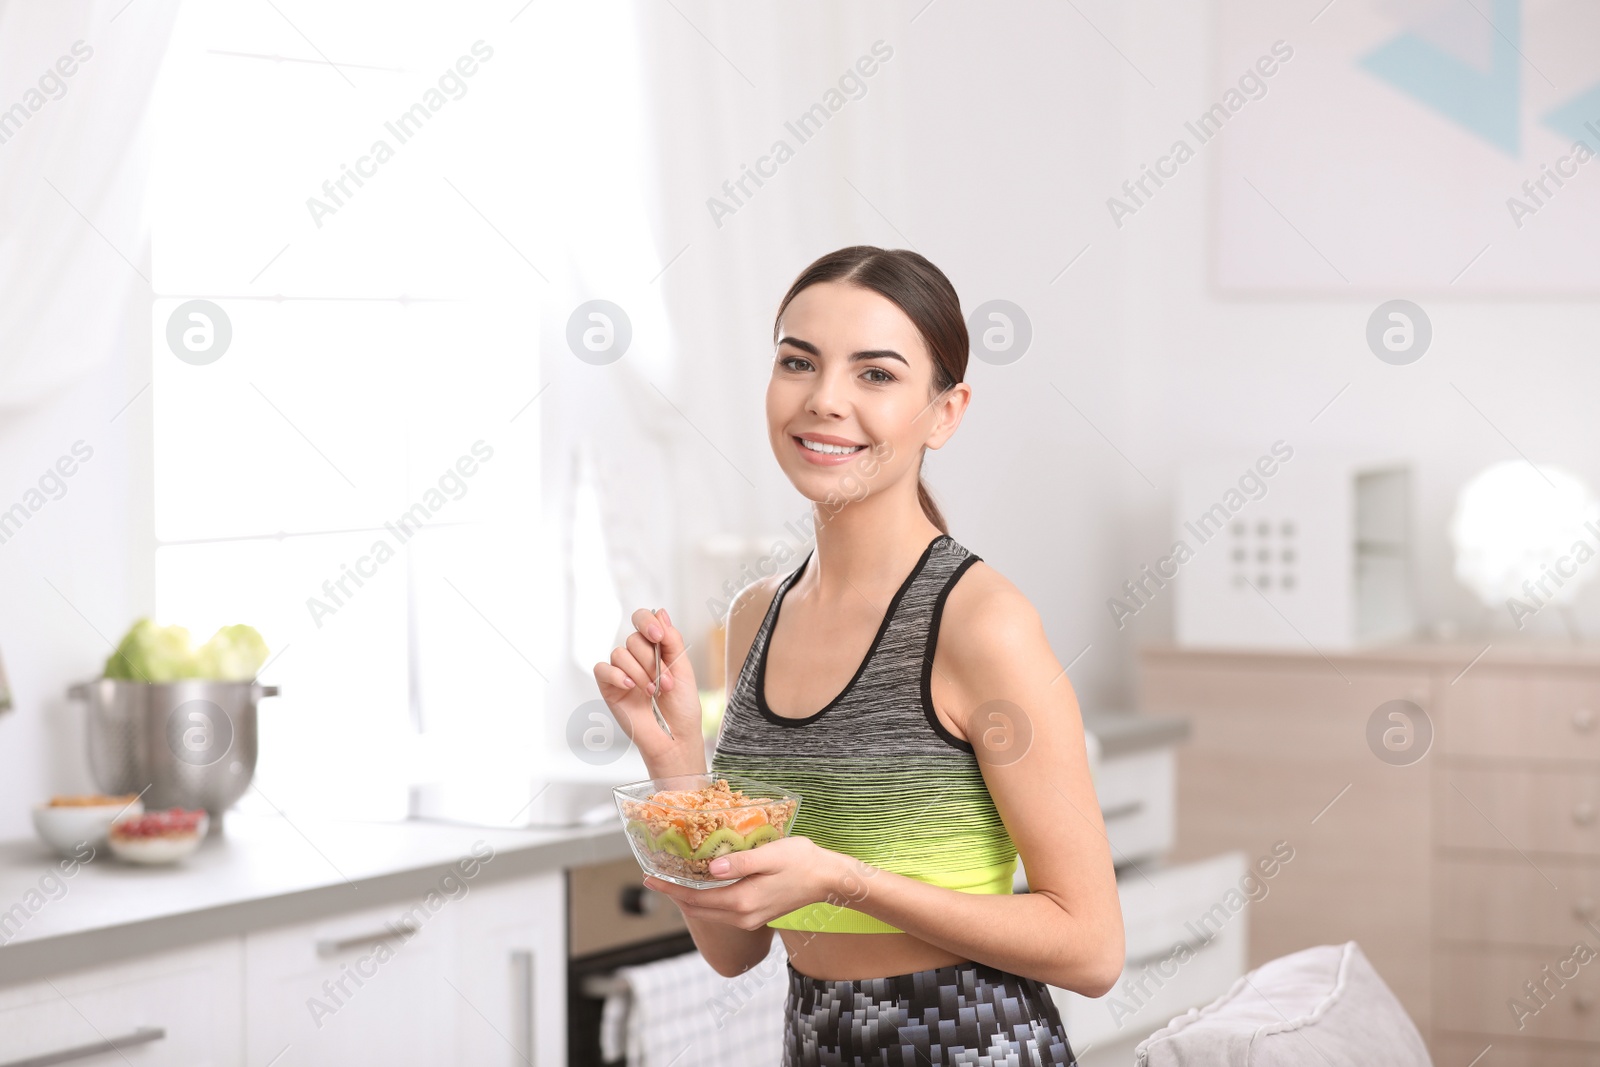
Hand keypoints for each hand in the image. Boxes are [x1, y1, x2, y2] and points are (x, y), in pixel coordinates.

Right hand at [593, 607, 701, 768]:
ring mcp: (622, 672)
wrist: (675, 737)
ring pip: (620, 653)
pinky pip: (602, 669)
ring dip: (639, 672)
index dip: (647, 621)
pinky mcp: (609, 688)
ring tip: (652, 692)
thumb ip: (671, 640)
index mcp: (656, 648)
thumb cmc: (682, 707)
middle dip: (651, 660)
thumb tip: (660, 612)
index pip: (643, 620)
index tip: (658, 636)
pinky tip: (630, 687)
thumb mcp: (683, 669)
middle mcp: (637, 657)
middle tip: (665, 684)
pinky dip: (617, 675)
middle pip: (633, 638)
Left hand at [641, 837, 854, 931]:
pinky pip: (722, 912)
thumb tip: (711, 868)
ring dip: (688, 899)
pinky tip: (701, 886)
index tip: (649, 878)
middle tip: (653, 878)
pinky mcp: (756, 916)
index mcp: (742, 901)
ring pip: (709, 913)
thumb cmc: (802, 861)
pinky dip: (706, 901)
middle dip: (674, 895)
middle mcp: (743, 916)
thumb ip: (741, 862)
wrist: (829, 880)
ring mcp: (749, 920)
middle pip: (698, 909)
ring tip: (672, 881)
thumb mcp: (771, 855)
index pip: (695, 899)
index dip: (670, 890)